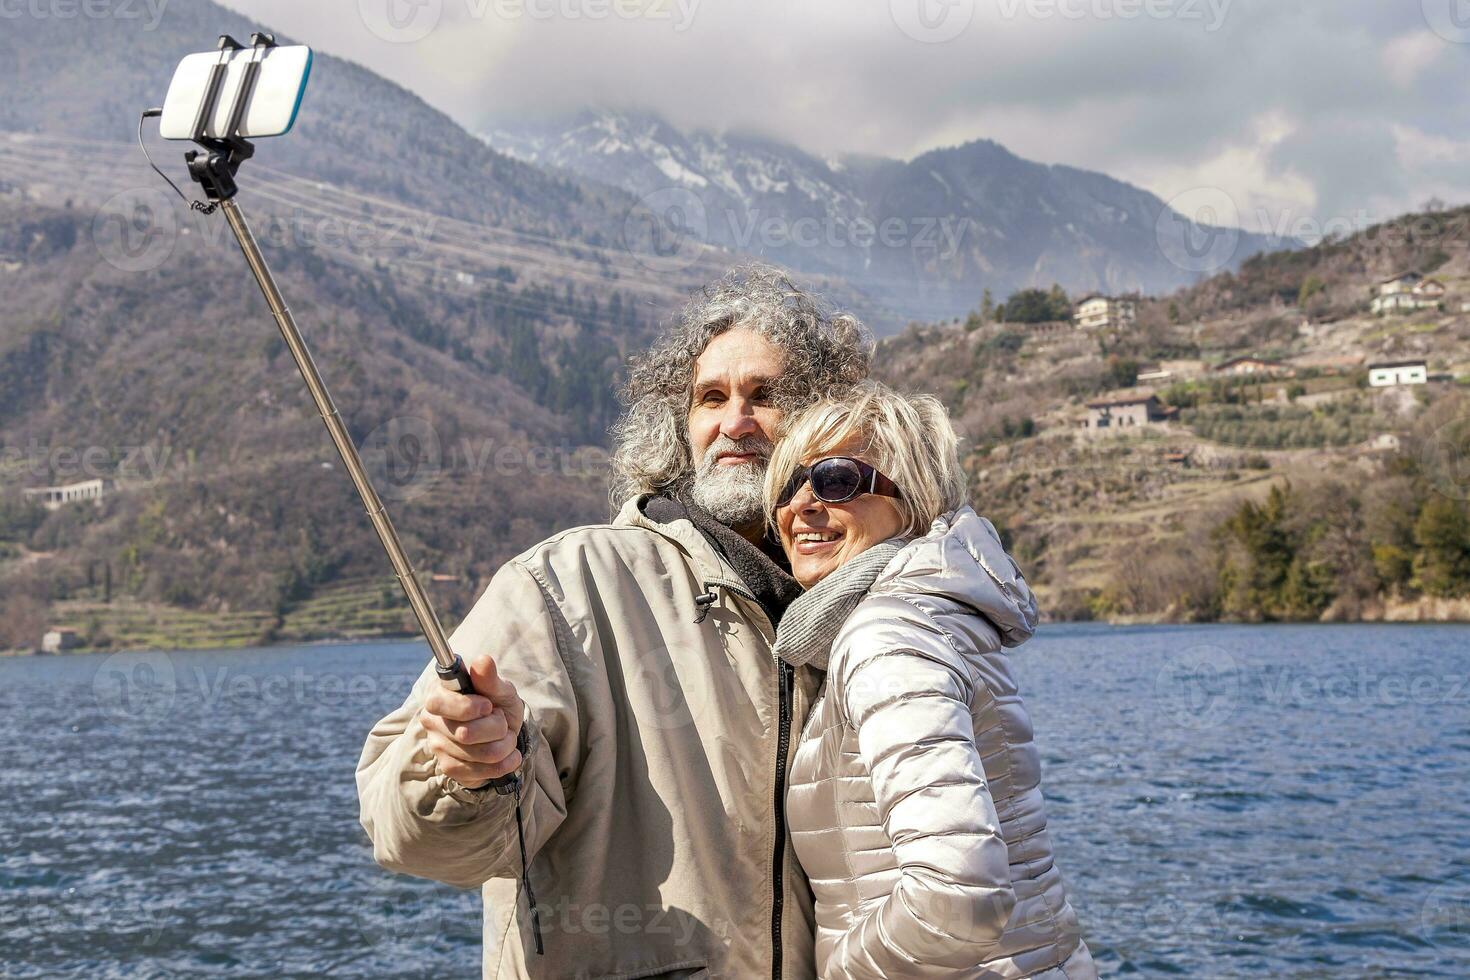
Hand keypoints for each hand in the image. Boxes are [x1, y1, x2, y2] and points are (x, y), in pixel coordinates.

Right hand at [421, 654, 524, 788]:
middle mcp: (432, 721)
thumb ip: (490, 678)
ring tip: (506, 736)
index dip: (468, 707)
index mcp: (439, 694)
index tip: (488, 705)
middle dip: (497, 727)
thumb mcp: (500, 689)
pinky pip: (482, 772)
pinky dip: (504, 763)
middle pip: (466, 733)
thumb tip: (482, 660)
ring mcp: (438, 747)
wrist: (505, 732)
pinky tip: (507, 754)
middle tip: (501, 720)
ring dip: (505, 745)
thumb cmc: (498, 704)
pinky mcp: (450, 768)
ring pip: (480, 754)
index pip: (440, 704)